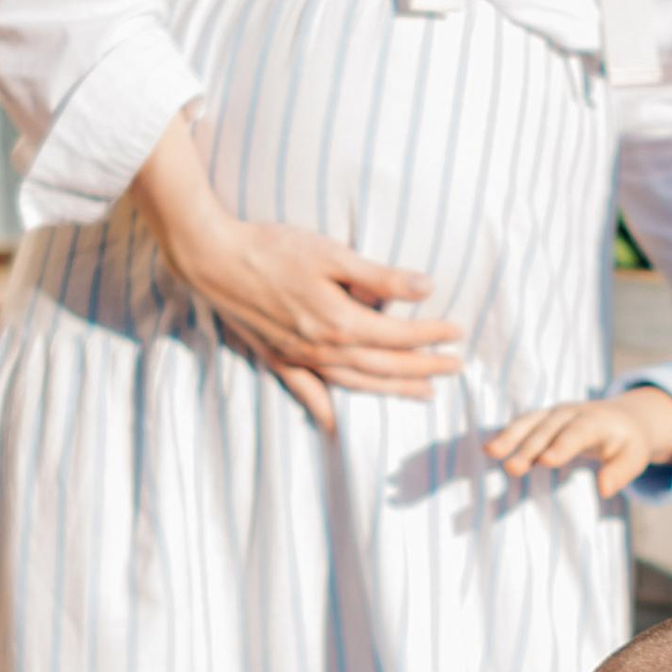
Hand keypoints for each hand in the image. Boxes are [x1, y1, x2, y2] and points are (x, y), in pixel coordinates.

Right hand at [130, 117, 461, 431]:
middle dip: (424, 368)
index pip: (399, 336)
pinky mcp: (275, 356)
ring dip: (391, 389)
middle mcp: (323, 349)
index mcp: (341, 323)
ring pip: (355, 382)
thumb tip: (427, 287)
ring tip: (422, 393)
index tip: (458, 333)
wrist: (213, 258)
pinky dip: (323, 408)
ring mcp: (298, 358)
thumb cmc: (273, 248)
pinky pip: (305, 391)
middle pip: (384, 366)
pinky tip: (335, 423)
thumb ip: (380, 275)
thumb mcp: (332, 253)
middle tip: (455, 369)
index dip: (432, 336)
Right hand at [486, 386, 671, 500]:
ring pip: (530, 422)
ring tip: (490, 452)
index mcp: (597, 421)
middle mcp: (572, 413)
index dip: (562, 445)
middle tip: (512, 468)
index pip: (578, 433)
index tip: (546, 461)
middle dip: (529, 447)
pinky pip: (523, 424)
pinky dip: (507, 434)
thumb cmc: (628, 444)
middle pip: (548, 429)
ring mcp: (555, 413)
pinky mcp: (543, 418)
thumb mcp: (634, 458)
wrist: (623, 418)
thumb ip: (620, 473)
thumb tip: (604, 490)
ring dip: (510, 436)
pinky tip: (490, 450)